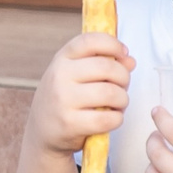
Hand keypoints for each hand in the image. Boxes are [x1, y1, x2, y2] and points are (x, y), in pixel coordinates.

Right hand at [29, 31, 132, 159]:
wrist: (43, 131)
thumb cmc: (66, 99)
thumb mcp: (76, 75)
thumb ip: (103, 64)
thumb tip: (130, 61)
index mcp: (62, 58)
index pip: (90, 40)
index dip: (113, 44)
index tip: (124, 53)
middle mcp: (60, 75)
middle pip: (107, 67)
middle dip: (124, 77)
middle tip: (122, 87)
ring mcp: (63, 100)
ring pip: (110, 93)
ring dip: (122, 100)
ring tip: (117, 104)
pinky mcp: (70, 123)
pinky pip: (107, 119)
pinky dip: (117, 119)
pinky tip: (111, 119)